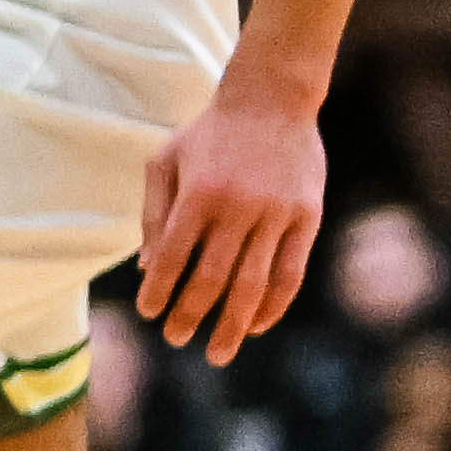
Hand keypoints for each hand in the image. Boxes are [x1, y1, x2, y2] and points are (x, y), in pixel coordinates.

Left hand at [131, 81, 325, 359]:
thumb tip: (143, 268)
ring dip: (233, 323)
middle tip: (176, 339)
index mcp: (198, 195)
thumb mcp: (165, 162)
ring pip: (254, 284)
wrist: (271, 99)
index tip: (149, 314)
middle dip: (191, 315)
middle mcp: (238, 208)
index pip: (172, 257)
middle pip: (212, 279)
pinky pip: (291, 272)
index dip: (159, 290)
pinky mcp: (307, 217)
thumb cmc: (208, 133)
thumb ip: (153, 214)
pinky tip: (256, 324)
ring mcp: (277, 214)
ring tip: (218, 351)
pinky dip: (274, 305)